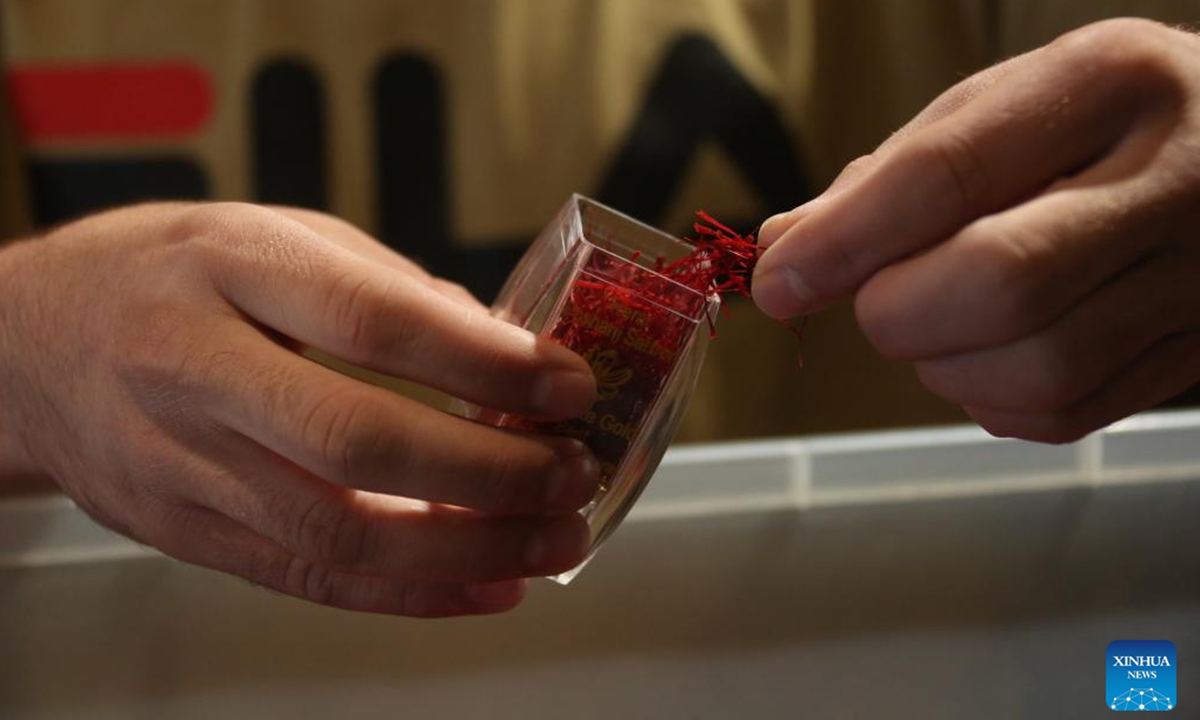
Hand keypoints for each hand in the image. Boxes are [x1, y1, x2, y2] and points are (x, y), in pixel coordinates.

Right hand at [0, 202, 599, 614]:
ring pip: (338, 533)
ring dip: (466, 548)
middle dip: (488, 471)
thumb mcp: (271, 234)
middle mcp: (195, 370)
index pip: (371, 321)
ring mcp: (182, 465)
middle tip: (571, 475)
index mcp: (227, 270)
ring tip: (552, 541)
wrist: (24, 346)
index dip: (482, 362)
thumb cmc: (162, 274)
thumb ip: (387, 287)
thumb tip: (504, 346)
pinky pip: (307, 578)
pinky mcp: (185, 532)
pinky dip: (408, 592)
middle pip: (357, 442)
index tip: (567, 384)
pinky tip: (484, 584)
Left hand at [753, 18, 1199, 442]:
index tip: (778, 282)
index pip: (950, 175)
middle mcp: (1172, 180)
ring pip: (1036, 369)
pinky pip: (1064, 416)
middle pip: (999, 285)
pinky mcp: (1197, 354)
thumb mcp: (999, 109)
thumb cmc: (1096, 124)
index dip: (846, 242)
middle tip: (875, 302)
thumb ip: (890, 178)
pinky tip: (989, 356)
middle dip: (897, 311)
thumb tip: (785, 248)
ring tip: (940, 322)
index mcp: (1108, 84)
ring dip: (943, 366)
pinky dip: (991, 401)